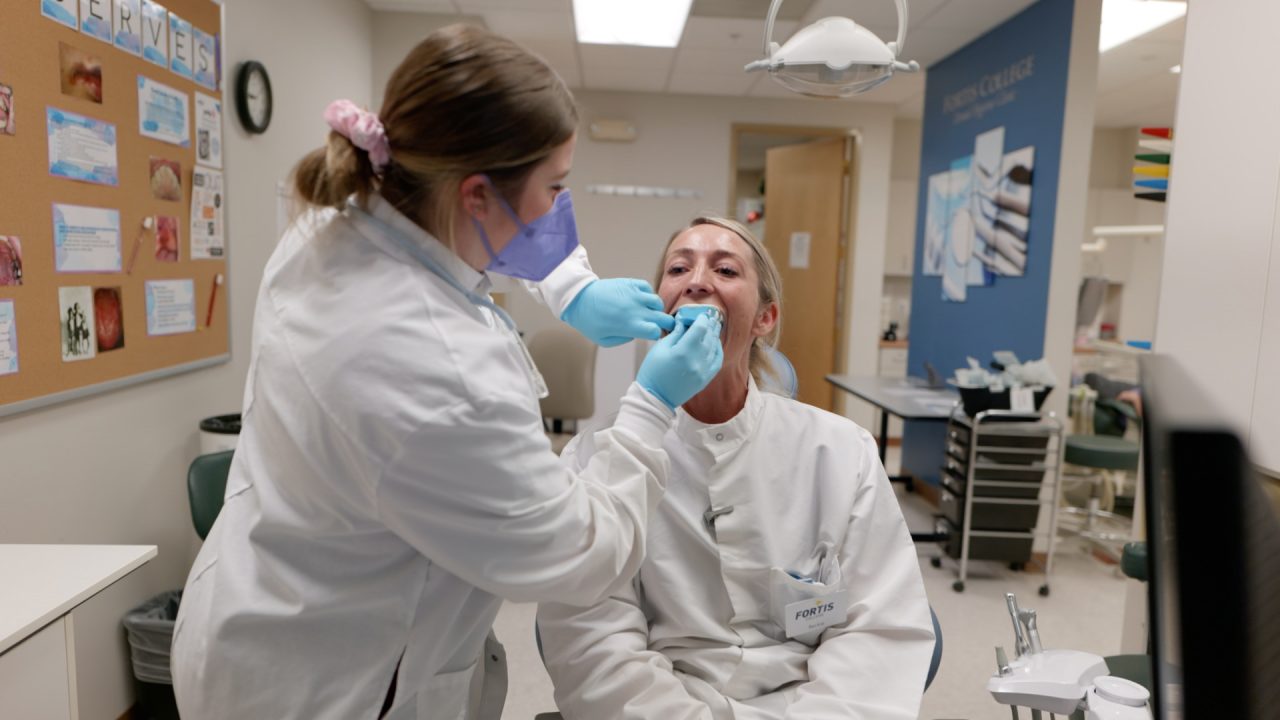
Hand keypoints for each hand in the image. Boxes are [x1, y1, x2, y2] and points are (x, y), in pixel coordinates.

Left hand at [560, 279, 676, 346]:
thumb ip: (624, 339)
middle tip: (662, 326)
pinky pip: (647, 288)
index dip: (657, 335)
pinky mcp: (630, 283)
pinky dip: (647, 294)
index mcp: (629, 325)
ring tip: (649, 312)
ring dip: (656, 309)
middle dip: (666, 324)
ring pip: (658, 302)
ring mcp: (634, 294)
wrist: (578, 299)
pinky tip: (640, 300)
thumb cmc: (589, 322)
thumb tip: (636, 333)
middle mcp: (635, 309)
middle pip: (663, 317)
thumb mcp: (604, 340)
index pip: (656, 331)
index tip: (653, 335)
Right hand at [636, 313, 723, 409]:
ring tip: (714, 327)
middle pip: (709, 336)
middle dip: (710, 325)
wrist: (655, 397)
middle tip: (710, 317)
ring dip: (715, 336)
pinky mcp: (705, 379)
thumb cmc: (653, 371)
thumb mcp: (660, 348)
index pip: (700, 328)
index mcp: (683, 351)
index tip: (701, 315)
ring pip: (715, 347)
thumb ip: (675, 333)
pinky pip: (717, 361)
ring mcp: (703, 371)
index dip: (702, 319)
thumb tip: (685, 322)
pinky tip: (715, 343)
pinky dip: (718, 350)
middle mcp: (696, 361)